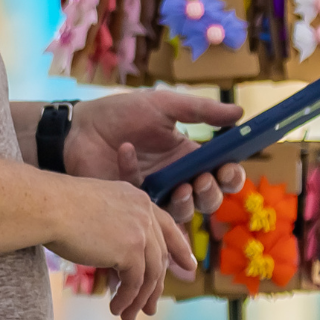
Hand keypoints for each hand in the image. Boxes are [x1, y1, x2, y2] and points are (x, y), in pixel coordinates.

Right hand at [44, 176, 195, 319]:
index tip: (188, 266)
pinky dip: (127, 300)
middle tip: (150, 309)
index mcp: (137, 199)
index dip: (179, 248)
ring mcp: (141, 230)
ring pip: (150, 274)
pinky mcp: (132, 249)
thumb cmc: (57, 207)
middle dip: (156, 286)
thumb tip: (121, 263)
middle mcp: (144, 212)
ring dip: (139, 299)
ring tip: (128, 317)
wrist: (47, 206)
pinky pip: (135, 283)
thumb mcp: (95, 212)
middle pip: (159, 255)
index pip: (167, 226)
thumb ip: (114, 230)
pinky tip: (116, 309)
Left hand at [63, 90, 246, 224]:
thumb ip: (201, 111)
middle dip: (212, 194)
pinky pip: (147, 205)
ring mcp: (155, 194)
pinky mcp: (133, 205)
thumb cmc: (121, 114)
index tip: (228, 170)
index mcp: (188, 156)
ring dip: (188, 203)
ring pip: (184, 213)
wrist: (79, 128)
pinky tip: (125, 152)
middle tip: (202, 181)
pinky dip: (136, 175)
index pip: (222, 173)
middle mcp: (177, 178)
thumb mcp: (164, 106)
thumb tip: (240, 112)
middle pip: (208, 200)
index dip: (231, 176)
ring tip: (180, 188)